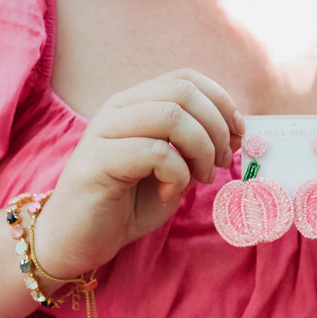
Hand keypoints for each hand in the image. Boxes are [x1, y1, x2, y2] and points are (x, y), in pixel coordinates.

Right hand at [34, 69, 243, 278]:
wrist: (78, 239)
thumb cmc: (129, 203)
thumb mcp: (175, 169)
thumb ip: (198, 147)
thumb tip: (238, 131)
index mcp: (137, 103)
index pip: (187, 78)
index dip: (221, 101)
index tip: (238, 134)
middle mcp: (119, 109)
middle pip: (183, 92)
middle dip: (217, 127)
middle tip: (221, 162)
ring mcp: (104, 131)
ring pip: (171, 115)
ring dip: (200, 149)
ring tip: (201, 178)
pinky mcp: (97, 161)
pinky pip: (155, 152)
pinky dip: (176, 175)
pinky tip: (169, 194)